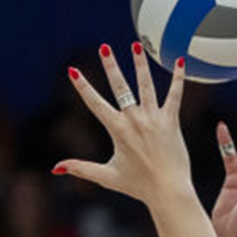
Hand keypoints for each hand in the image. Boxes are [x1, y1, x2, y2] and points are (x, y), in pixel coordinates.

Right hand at [54, 43, 190, 207]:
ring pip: (146, 85)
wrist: (168, 190)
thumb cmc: (137, 185)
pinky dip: (178, 78)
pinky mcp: (172, 121)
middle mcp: (134, 120)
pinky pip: (175, 95)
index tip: (72, 70)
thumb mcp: (106, 175)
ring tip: (136, 45)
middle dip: (111, 65)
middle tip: (104, 47)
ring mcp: (154, 118)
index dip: (82, 86)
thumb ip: (81, 168)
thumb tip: (56, 168)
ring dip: (140, 64)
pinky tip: (180, 61)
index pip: (95, 103)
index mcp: (117, 130)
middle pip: (120, 86)